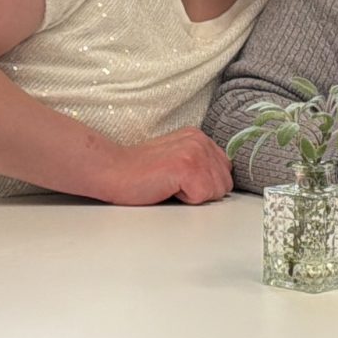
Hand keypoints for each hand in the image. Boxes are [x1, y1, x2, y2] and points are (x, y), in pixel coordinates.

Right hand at [93, 127, 233, 205]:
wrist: (112, 171)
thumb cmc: (140, 172)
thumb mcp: (176, 159)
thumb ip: (200, 164)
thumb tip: (219, 183)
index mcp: (199, 137)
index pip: (225, 171)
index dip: (205, 184)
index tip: (181, 182)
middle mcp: (200, 140)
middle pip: (225, 183)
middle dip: (202, 192)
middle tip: (173, 185)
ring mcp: (194, 152)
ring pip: (217, 191)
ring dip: (194, 196)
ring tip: (170, 186)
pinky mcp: (187, 167)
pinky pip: (203, 196)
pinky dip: (185, 200)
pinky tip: (167, 188)